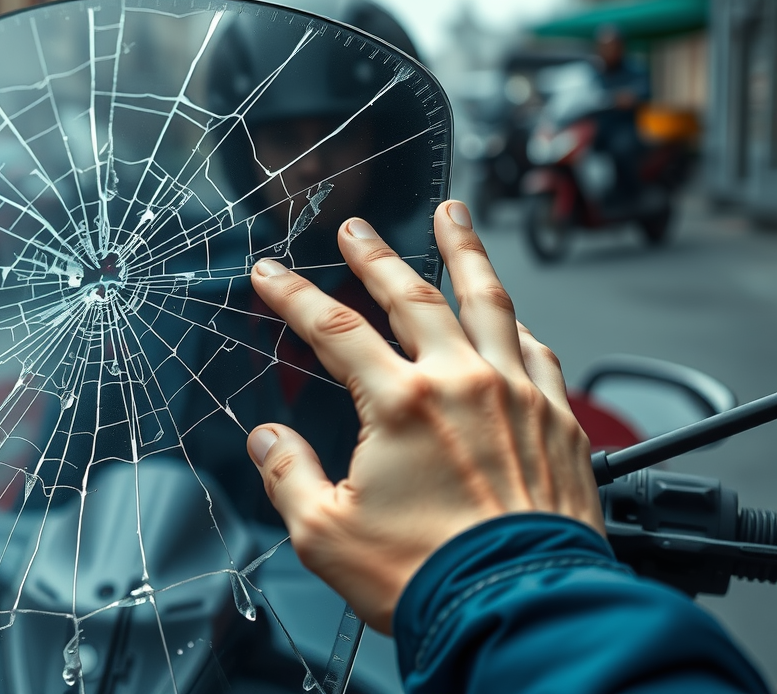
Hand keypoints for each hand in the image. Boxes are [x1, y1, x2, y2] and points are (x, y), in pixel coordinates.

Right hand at [246, 200, 602, 632]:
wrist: (516, 608)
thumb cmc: (428, 576)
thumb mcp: (326, 534)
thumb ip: (289, 474)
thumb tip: (267, 439)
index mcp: (401, 404)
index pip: (334, 328)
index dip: (294, 296)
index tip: (272, 275)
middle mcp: (462, 384)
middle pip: (413, 296)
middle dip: (375, 256)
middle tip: (356, 230)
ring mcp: (517, 396)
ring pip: (489, 302)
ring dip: (465, 252)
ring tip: (454, 216)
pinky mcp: (557, 421)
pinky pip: (538, 351)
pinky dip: (519, 323)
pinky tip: (513, 315)